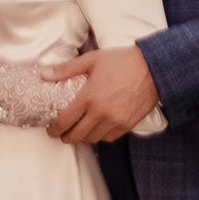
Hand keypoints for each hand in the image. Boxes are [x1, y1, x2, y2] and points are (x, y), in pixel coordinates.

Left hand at [42, 44, 158, 143]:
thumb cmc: (122, 62)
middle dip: (66, 137)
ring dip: (83, 138)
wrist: (153, 68)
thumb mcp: (92, 60)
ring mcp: (115, 121)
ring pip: (92, 139)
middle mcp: (101, 113)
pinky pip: (109, 138)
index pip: (65, 121)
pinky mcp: (127, 125)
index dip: (54, 128)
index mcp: (89, 97)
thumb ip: (67, 69)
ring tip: (78, 132)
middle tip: (62, 134)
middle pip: (77, 136)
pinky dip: (100, 137)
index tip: (51, 129)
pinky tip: (96, 130)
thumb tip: (45, 74)